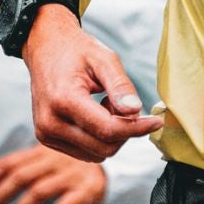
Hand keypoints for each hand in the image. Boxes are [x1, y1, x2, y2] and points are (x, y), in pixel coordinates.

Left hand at [0, 145, 106, 203]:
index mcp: (42, 150)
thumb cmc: (72, 167)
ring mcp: (71, 175)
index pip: (9, 163)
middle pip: (20, 178)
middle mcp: (55, 159)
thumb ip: (24, 168)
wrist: (116, 166)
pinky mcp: (86, 191)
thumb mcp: (50, 159)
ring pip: (38, 192)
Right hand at [24, 3, 162, 161]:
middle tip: (124, 102)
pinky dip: (98, 138)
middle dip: (124, 130)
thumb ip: (120, 85)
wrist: (46, 49)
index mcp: (63, 100)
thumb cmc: (77, 51)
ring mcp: (46, 134)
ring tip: (105, 104)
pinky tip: (94, 113)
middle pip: (104, 147)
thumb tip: (135, 111)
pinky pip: (85, 152)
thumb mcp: (104, 58)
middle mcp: (50, 123)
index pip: (108, 129)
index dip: (137, 128)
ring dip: (111, 135)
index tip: (157, 121)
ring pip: (96, 154)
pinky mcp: (47, 139)